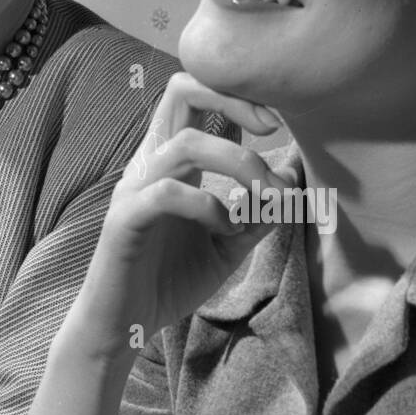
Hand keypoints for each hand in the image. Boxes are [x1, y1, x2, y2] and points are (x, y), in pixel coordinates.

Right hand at [64, 72, 296, 360]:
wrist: (123, 324)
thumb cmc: (170, 278)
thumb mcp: (229, 243)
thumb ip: (258, 213)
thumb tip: (292, 178)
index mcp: (173, 159)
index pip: (195, 94)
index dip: (238, 93)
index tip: (275, 123)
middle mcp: (151, 162)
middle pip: (181, 90)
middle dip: (234, 99)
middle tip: (272, 130)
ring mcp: (135, 187)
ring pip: (186, 143)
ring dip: (237, 163)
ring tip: (261, 200)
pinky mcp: (125, 220)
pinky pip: (167, 193)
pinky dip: (209, 206)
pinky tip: (226, 230)